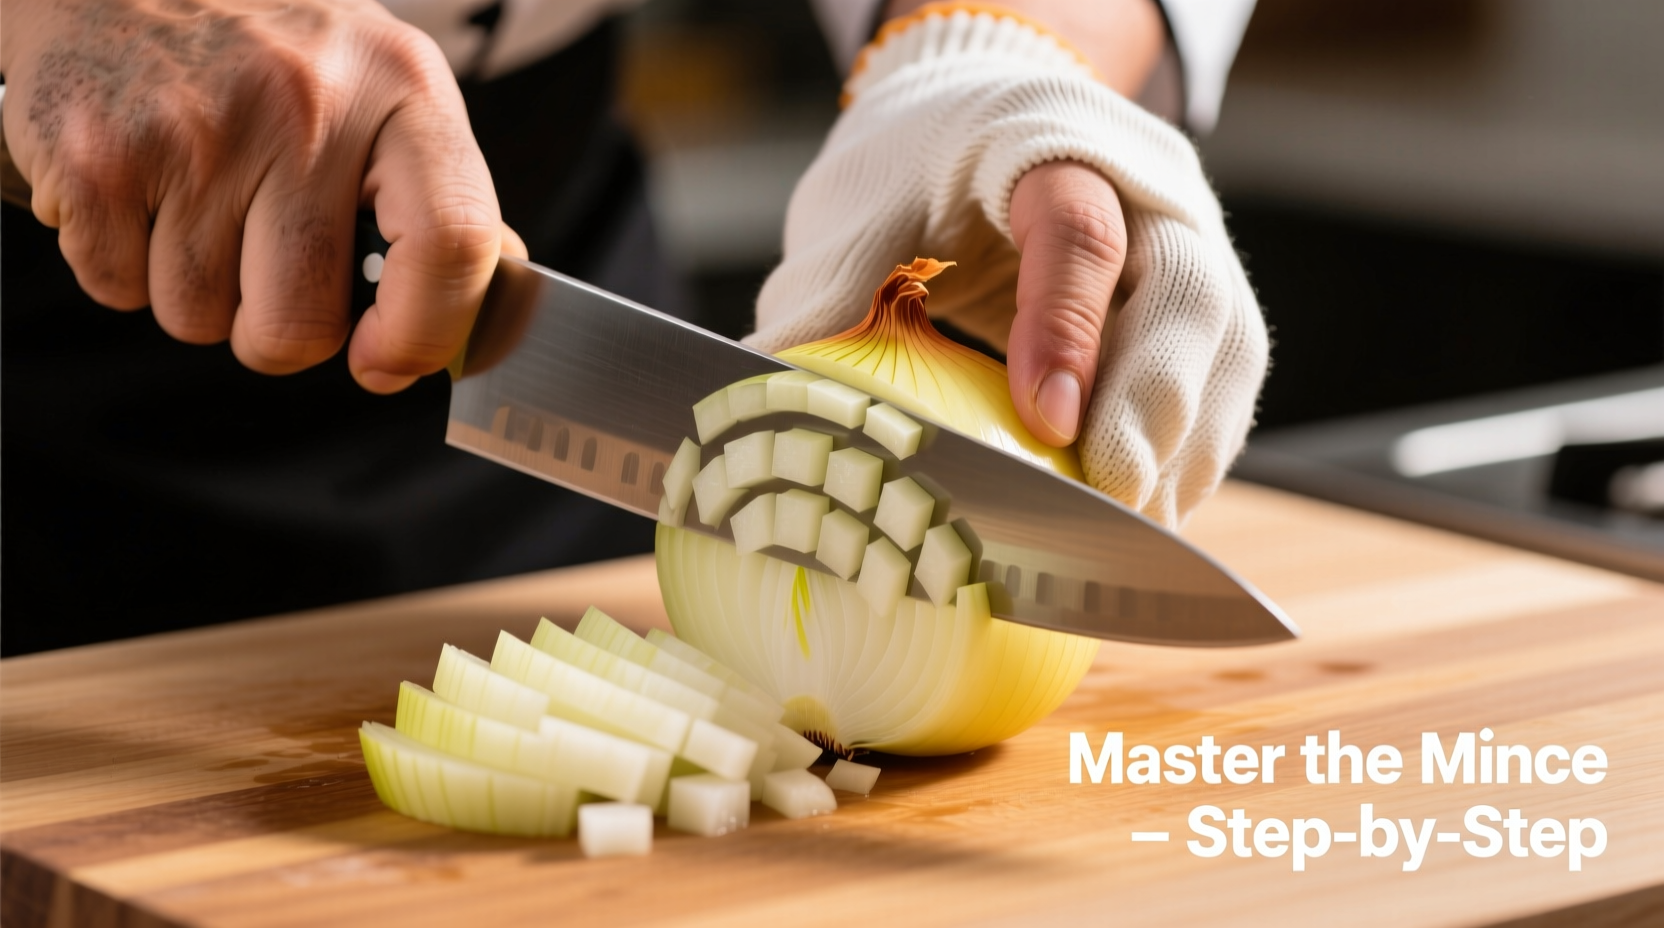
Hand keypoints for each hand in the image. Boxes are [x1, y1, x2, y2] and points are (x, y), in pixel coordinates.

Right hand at [0, 0, 503, 392]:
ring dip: (197, 293)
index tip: (386, 361)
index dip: (425, 332)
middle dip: (277, 331)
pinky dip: (122, 265)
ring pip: (199, 319)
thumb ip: (437, 200)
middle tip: (266, 270)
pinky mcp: (98, 154)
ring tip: (199, 203)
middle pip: (299, 324)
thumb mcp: (384, 88)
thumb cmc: (273, 50)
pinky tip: (142, 192)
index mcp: (401, 88)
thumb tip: (478, 321)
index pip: (452, 243)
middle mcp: (304, 106)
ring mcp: (196, 130)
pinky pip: (119, 290)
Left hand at [750, 3, 1267, 526]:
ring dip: (1179, 460)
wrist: (981, 113)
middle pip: (1194, 303)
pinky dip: (1184, 462)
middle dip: (1150, 417)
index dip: (1069, 330)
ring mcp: (1193, 248)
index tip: (1047, 425)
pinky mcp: (1206, 309)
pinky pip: (1221, 393)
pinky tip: (1137, 517)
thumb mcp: (855, 214)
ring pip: (1227, 359)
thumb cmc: (910, 165)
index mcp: (1051, 144)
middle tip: (1105, 506)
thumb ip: (823, 298)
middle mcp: (1149, 193)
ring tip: (1121, 538)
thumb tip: (755, 405)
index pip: (1082, 230)